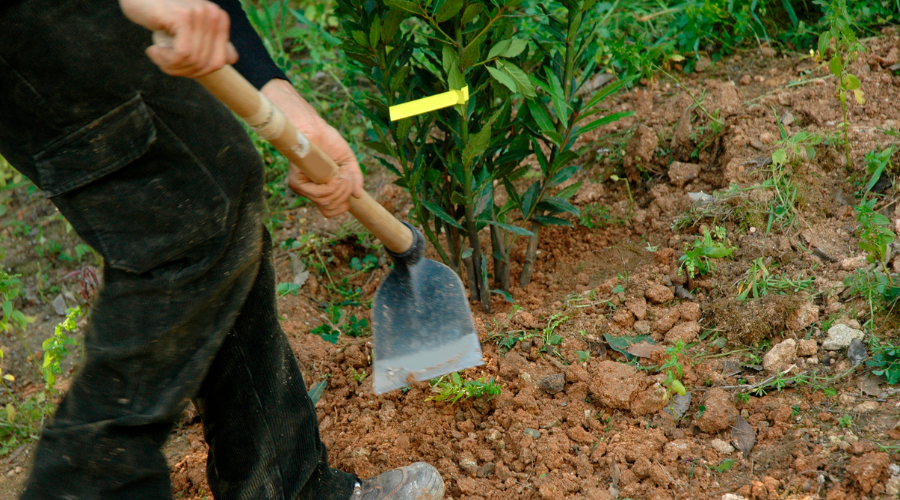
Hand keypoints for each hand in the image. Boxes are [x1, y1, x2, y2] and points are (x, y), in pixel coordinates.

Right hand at [119, 0, 237, 76]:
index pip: (219, 63)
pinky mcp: (184, 17)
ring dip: (170, 66)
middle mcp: (215, 15)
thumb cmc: (160, 16)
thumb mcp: (189, 32)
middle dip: (183, 71)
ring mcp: (201, 14)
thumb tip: (232, 58)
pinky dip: (165, 60)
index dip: (197, 72)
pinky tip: (152, 50)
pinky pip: (183, 54)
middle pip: (207, 65)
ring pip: (194, 61)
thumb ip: (211, 43)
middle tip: (163, 61)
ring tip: (156, 53)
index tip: (178, 64)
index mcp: (220, 20)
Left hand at [261, 79, 363, 217]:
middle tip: (346, 177)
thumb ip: (355, 179)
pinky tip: (336, 174)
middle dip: (345, 195)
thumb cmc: (329, 142)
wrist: (314, 128)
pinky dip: (333, 186)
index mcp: (320, 189)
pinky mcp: (297, 182)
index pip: (331, 211)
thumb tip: (358, 196)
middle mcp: (310, 191)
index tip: (350, 192)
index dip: (343, 205)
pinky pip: (320, 195)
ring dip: (341, 188)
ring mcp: (303, 188)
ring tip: (342, 173)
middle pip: (331, 208)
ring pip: (327, 202)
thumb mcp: (348, 161)